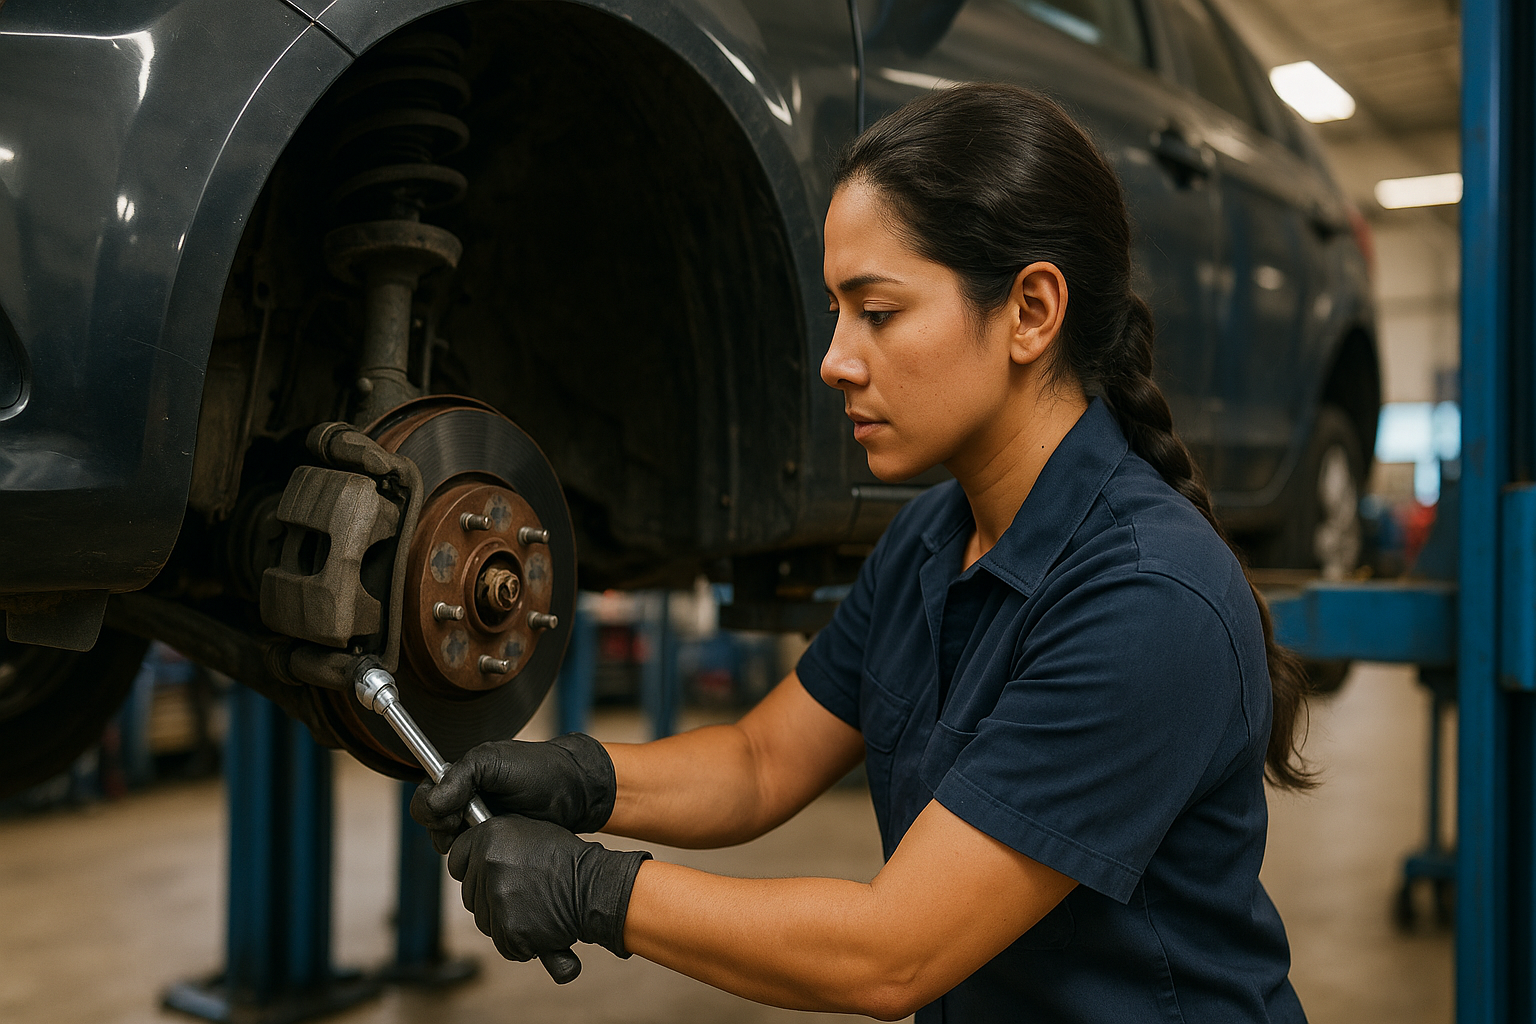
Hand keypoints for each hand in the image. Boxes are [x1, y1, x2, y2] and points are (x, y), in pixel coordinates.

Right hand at [412, 733, 615, 853]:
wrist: (575, 792)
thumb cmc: (537, 769)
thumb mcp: (494, 761)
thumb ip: (460, 775)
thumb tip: (432, 802)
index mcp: (459, 779)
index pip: (424, 800)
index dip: (431, 811)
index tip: (453, 814)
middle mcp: (465, 804)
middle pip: (433, 828)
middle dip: (446, 831)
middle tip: (472, 825)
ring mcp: (479, 827)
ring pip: (452, 848)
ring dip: (464, 846)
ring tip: (491, 836)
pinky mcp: (495, 847)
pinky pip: (474, 860)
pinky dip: (479, 858)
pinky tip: (498, 850)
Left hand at [448, 814, 650, 962]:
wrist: (595, 886)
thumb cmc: (567, 859)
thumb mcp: (528, 832)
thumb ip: (495, 842)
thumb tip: (473, 856)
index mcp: (490, 836)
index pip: (457, 859)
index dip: (471, 867)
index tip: (488, 872)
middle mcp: (487, 865)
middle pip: (469, 894)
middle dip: (489, 897)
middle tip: (522, 891)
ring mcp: (496, 899)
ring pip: (484, 921)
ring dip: (504, 920)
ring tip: (534, 907)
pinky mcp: (509, 931)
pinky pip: (504, 944)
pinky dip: (520, 942)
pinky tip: (540, 925)